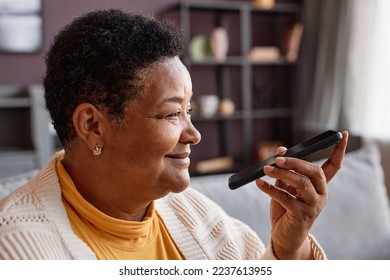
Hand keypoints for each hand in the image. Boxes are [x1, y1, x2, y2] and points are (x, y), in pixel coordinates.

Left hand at [256, 131, 348, 258]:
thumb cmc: (285, 208)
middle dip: (296, 162)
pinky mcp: (302, 216)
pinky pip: (285, 197)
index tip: (343, 134)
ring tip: (265, 168)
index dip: (338, 150)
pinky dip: (270, 188)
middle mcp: (321, 194)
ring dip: (282, 173)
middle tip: (277, 158)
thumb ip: (285, 169)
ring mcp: (313, 206)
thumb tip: (280, 149)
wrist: (284, 236)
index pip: (333, 166)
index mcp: (319, 185)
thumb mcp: (284, 186)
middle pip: (314, 172)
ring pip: (301, 184)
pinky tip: (259, 183)